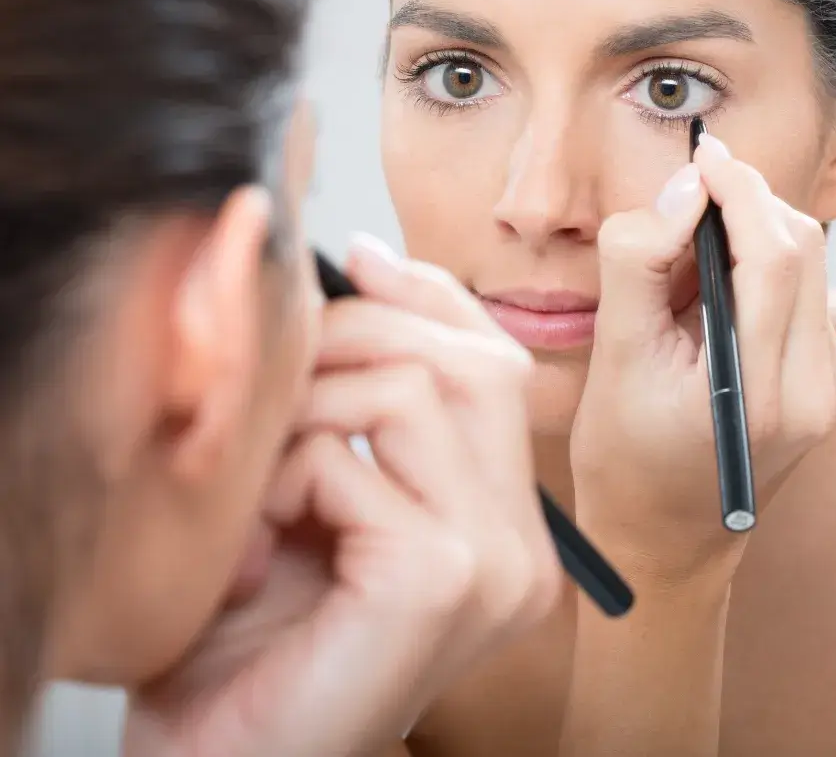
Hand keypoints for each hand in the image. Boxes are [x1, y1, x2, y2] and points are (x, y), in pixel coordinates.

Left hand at [123, 238, 559, 756]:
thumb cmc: (262, 631)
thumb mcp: (321, 481)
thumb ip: (359, 390)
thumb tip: (370, 258)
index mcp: (504, 521)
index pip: (497, 364)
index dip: (431, 298)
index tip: (362, 260)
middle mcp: (521, 544)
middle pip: (470, 361)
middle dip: (361, 336)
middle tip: (284, 381)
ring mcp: (494, 565)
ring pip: (417, 389)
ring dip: (311, 414)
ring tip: (267, 487)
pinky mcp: (443, 581)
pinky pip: (352, 460)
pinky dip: (284, 480)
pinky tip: (261, 545)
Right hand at [570, 133, 835, 571]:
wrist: (666, 539)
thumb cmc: (626, 462)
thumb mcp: (612, 361)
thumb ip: (640, 266)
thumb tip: (680, 192)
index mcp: (763, 391)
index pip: (774, 254)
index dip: (739, 190)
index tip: (700, 157)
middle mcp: (817, 387)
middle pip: (802, 248)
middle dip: (745, 204)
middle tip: (684, 203)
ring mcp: (830, 385)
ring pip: (807, 264)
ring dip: (750, 235)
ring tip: (686, 263)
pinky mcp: (828, 378)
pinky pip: (803, 292)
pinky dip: (760, 268)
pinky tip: (713, 299)